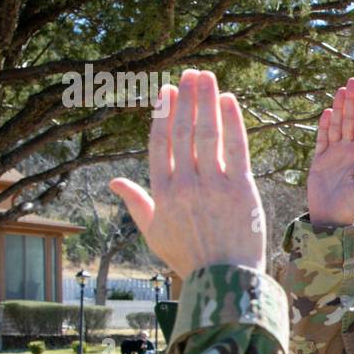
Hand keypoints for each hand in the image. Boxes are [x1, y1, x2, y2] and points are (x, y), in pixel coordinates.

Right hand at [109, 69, 267, 276]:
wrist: (225, 280)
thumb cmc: (189, 258)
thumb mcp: (154, 232)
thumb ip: (136, 203)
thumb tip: (113, 184)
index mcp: (162, 192)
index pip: (160, 143)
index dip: (164, 113)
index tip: (169, 90)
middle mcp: (184, 184)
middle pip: (184, 131)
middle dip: (187, 99)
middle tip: (191, 73)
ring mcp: (213, 185)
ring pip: (207, 134)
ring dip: (206, 101)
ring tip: (207, 77)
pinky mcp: (240, 189)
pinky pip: (235, 149)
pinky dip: (232, 122)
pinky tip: (228, 100)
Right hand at [306, 77, 353, 227]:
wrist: (332, 217)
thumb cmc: (353, 203)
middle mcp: (349, 150)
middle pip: (350, 121)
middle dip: (351, 102)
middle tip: (352, 81)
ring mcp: (334, 153)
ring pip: (337, 126)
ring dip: (339, 108)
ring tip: (340, 90)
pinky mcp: (319, 159)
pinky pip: (322, 139)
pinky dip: (324, 125)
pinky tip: (328, 112)